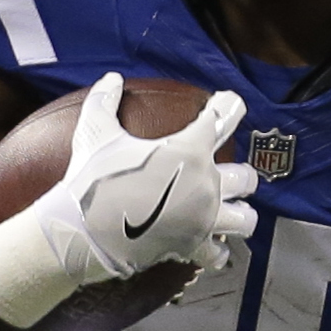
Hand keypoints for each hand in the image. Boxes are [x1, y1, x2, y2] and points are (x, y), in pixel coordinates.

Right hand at [54, 73, 257, 279]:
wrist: (82, 231)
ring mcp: (202, 219)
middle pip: (247, 177)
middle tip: (228, 175)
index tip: (228, 101)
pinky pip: (218, 252)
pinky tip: (211, 245)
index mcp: (189, 150)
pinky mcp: (191, 246)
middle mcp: (205, 183)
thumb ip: (104, 101)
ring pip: (245, 219)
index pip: (224, 115)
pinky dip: (217, 250)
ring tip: (231, 211)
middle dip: (241, 175)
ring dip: (240, 213)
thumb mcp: (95, 134)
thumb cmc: (92, 179)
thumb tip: (110, 77)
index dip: (229, 104)